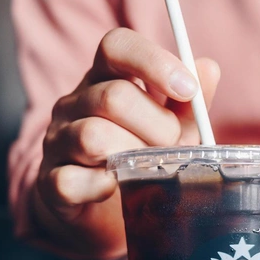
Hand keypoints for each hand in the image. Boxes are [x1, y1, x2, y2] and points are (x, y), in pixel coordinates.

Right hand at [35, 27, 220, 257]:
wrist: (107, 213)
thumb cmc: (142, 161)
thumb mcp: (173, 131)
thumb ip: (188, 104)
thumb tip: (208, 69)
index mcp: (104, 79)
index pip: (116, 46)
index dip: (153, 62)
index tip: (187, 89)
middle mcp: (74, 104)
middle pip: (114, 97)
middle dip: (157, 127)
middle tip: (171, 148)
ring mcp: (58, 141)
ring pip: (93, 137)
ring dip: (132, 157)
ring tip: (146, 170)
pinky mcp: (51, 182)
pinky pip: (71, 180)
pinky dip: (100, 187)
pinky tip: (116, 188)